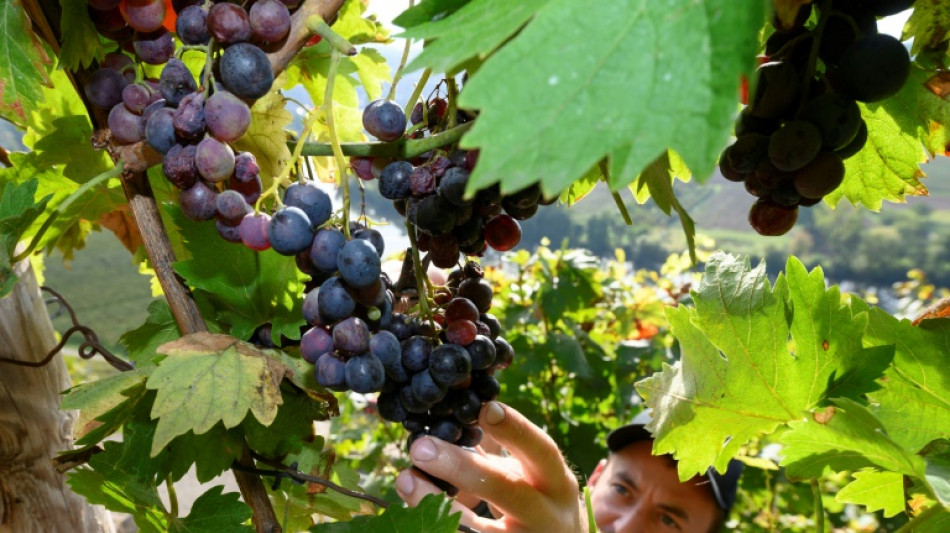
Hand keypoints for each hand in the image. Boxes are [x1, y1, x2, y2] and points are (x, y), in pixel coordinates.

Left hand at [395, 402, 585, 532]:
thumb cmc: (536, 497)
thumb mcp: (530, 472)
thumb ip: (501, 443)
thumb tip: (459, 406)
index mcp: (556, 482)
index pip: (541, 451)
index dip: (514, 430)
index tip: (483, 409)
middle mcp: (546, 515)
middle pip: (507, 490)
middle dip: (462, 468)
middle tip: (421, 447)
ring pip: (479, 528)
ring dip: (436, 503)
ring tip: (405, 479)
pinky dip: (437, 526)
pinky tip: (412, 510)